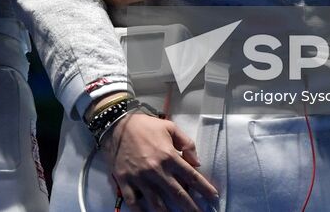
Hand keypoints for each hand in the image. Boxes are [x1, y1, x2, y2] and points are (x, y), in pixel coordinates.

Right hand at [103, 113, 218, 211]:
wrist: (116, 125)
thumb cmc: (145, 126)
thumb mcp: (170, 127)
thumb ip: (187, 143)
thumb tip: (197, 163)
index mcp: (169, 156)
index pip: (192, 177)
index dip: (204, 188)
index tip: (213, 197)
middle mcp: (156, 170)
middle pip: (178, 195)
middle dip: (191, 207)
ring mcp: (140, 178)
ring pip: (157, 203)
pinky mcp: (125, 181)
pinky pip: (134, 202)